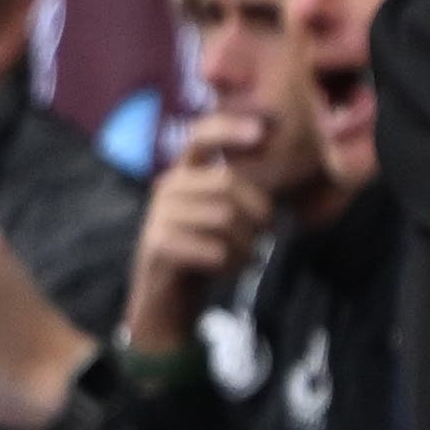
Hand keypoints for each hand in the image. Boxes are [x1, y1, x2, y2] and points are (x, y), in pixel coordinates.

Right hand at [122, 148, 265, 351]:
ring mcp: (158, 217)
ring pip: (225, 218)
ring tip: (242, 257)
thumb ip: (238, 191)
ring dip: (246, 244)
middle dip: (257, 212)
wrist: (167, 301)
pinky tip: (225, 270)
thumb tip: (271, 162)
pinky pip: (214, 249)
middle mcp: (166, 189)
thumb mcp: (220, 216)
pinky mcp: (158, 246)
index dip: (229, 129)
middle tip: (263, 236)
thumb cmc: (203, 254)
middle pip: (227, 182)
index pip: (200, 137)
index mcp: (183, 176)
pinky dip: (230, 264)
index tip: (262, 131)